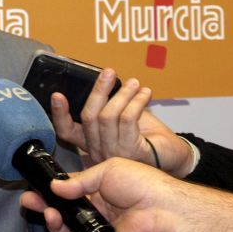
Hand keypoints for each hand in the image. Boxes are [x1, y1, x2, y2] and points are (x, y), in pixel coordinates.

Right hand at [21, 159, 177, 231]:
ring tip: (52, 216)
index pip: (67, 195)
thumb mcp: (107, 171)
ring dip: (55, 227)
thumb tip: (54, 187)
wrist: (165, 210)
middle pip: (63, 215)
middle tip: (29, 202)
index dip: (49, 193)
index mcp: (97, 192)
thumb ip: (79, 181)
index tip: (33, 189)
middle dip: (45, 209)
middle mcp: (96, 213)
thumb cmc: (140, 184)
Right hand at [52, 69, 193, 176]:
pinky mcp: (132, 151)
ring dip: (122, 94)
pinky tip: (145, 94)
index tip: (57, 94)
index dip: (59, 113)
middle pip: (88, 117)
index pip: (66, 132)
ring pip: (107, 117)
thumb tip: (103, 81)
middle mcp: (98, 151)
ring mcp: (114, 153)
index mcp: (90, 143)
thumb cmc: (148, 137)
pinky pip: (127, 119)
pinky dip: (136, 102)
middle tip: (109, 73)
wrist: (174, 157)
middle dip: (98, 91)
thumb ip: (109, 106)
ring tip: (134, 83)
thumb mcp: (122, 120)